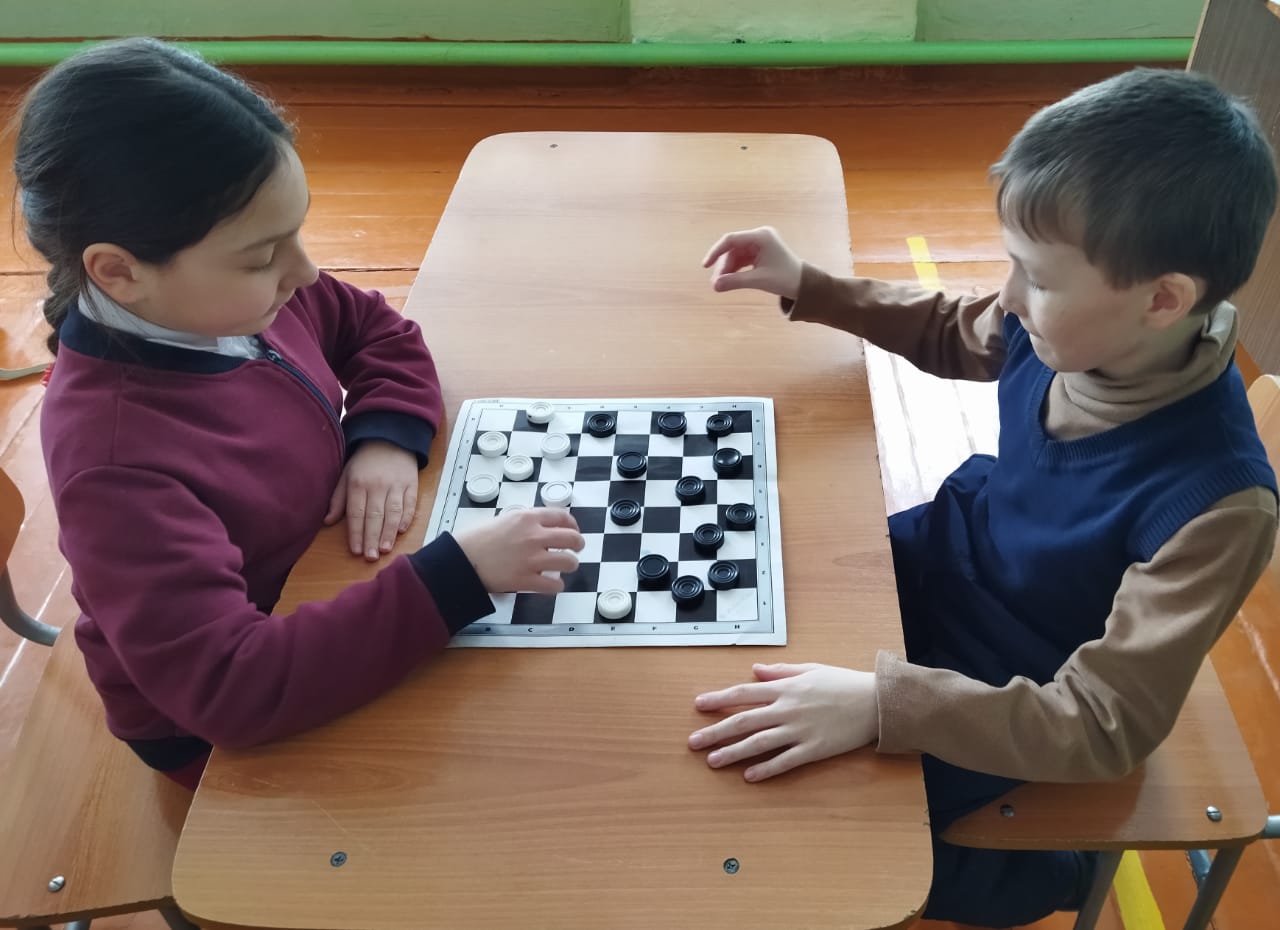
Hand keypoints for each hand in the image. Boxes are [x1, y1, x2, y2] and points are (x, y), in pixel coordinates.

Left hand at [325, 440, 418, 561]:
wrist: (389, 438)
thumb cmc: (364, 460)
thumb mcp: (346, 475)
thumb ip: (338, 499)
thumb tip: (327, 521)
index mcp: (358, 484)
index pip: (356, 513)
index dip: (356, 533)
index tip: (356, 550)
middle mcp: (377, 485)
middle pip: (374, 516)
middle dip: (372, 538)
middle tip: (371, 557)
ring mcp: (396, 484)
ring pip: (393, 512)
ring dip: (389, 532)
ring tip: (385, 549)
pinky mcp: (411, 483)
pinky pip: (410, 503)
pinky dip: (407, 517)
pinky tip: (402, 531)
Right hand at [454, 507, 585, 593]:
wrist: (459, 561)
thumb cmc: (474, 540)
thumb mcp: (502, 520)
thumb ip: (523, 523)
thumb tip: (538, 528)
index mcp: (527, 518)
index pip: (562, 517)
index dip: (572, 524)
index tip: (572, 530)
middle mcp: (534, 536)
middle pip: (572, 538)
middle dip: (578, 544)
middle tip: (575, 549)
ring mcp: (533, 559)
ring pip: (569, 562)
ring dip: (570, 565)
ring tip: (564, 567)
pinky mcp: (527, 580)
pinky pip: (554, 585)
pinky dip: (556, 586)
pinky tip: (552, 585)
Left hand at [688, 663, 877, 781]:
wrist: (875, 702)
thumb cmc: (843, 683)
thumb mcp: (810, 669)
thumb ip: (780, 672)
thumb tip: (755, 670)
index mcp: (785, 688)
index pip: (743, 693)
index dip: (718, 699)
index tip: (698, 705)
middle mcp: (787, 709)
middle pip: (743, 721)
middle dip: (716, 731)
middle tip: (693, 743)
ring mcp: (799, 730)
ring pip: (759, 743)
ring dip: (733, 753)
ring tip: (713, 761)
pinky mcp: (814, 749)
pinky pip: (785, 761)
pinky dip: (766, 769)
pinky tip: (749, 777)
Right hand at [702, 226, 803, 300]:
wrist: (804, 284)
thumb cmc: (785, 279)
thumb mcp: (759, 280)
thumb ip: (735, 282)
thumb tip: (715, 286)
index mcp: (761, 236)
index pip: (731, 240)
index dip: (716, 252)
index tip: (706, 265)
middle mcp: (760, 236)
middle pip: (732, 248)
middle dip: (723, 265)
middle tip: (716, 283)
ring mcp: (760, 244)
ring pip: (736, 254)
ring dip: (727, 269)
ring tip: (721, 284)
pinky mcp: (760, 252)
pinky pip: (742, 259)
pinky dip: (735, 269)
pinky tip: (729, 280)